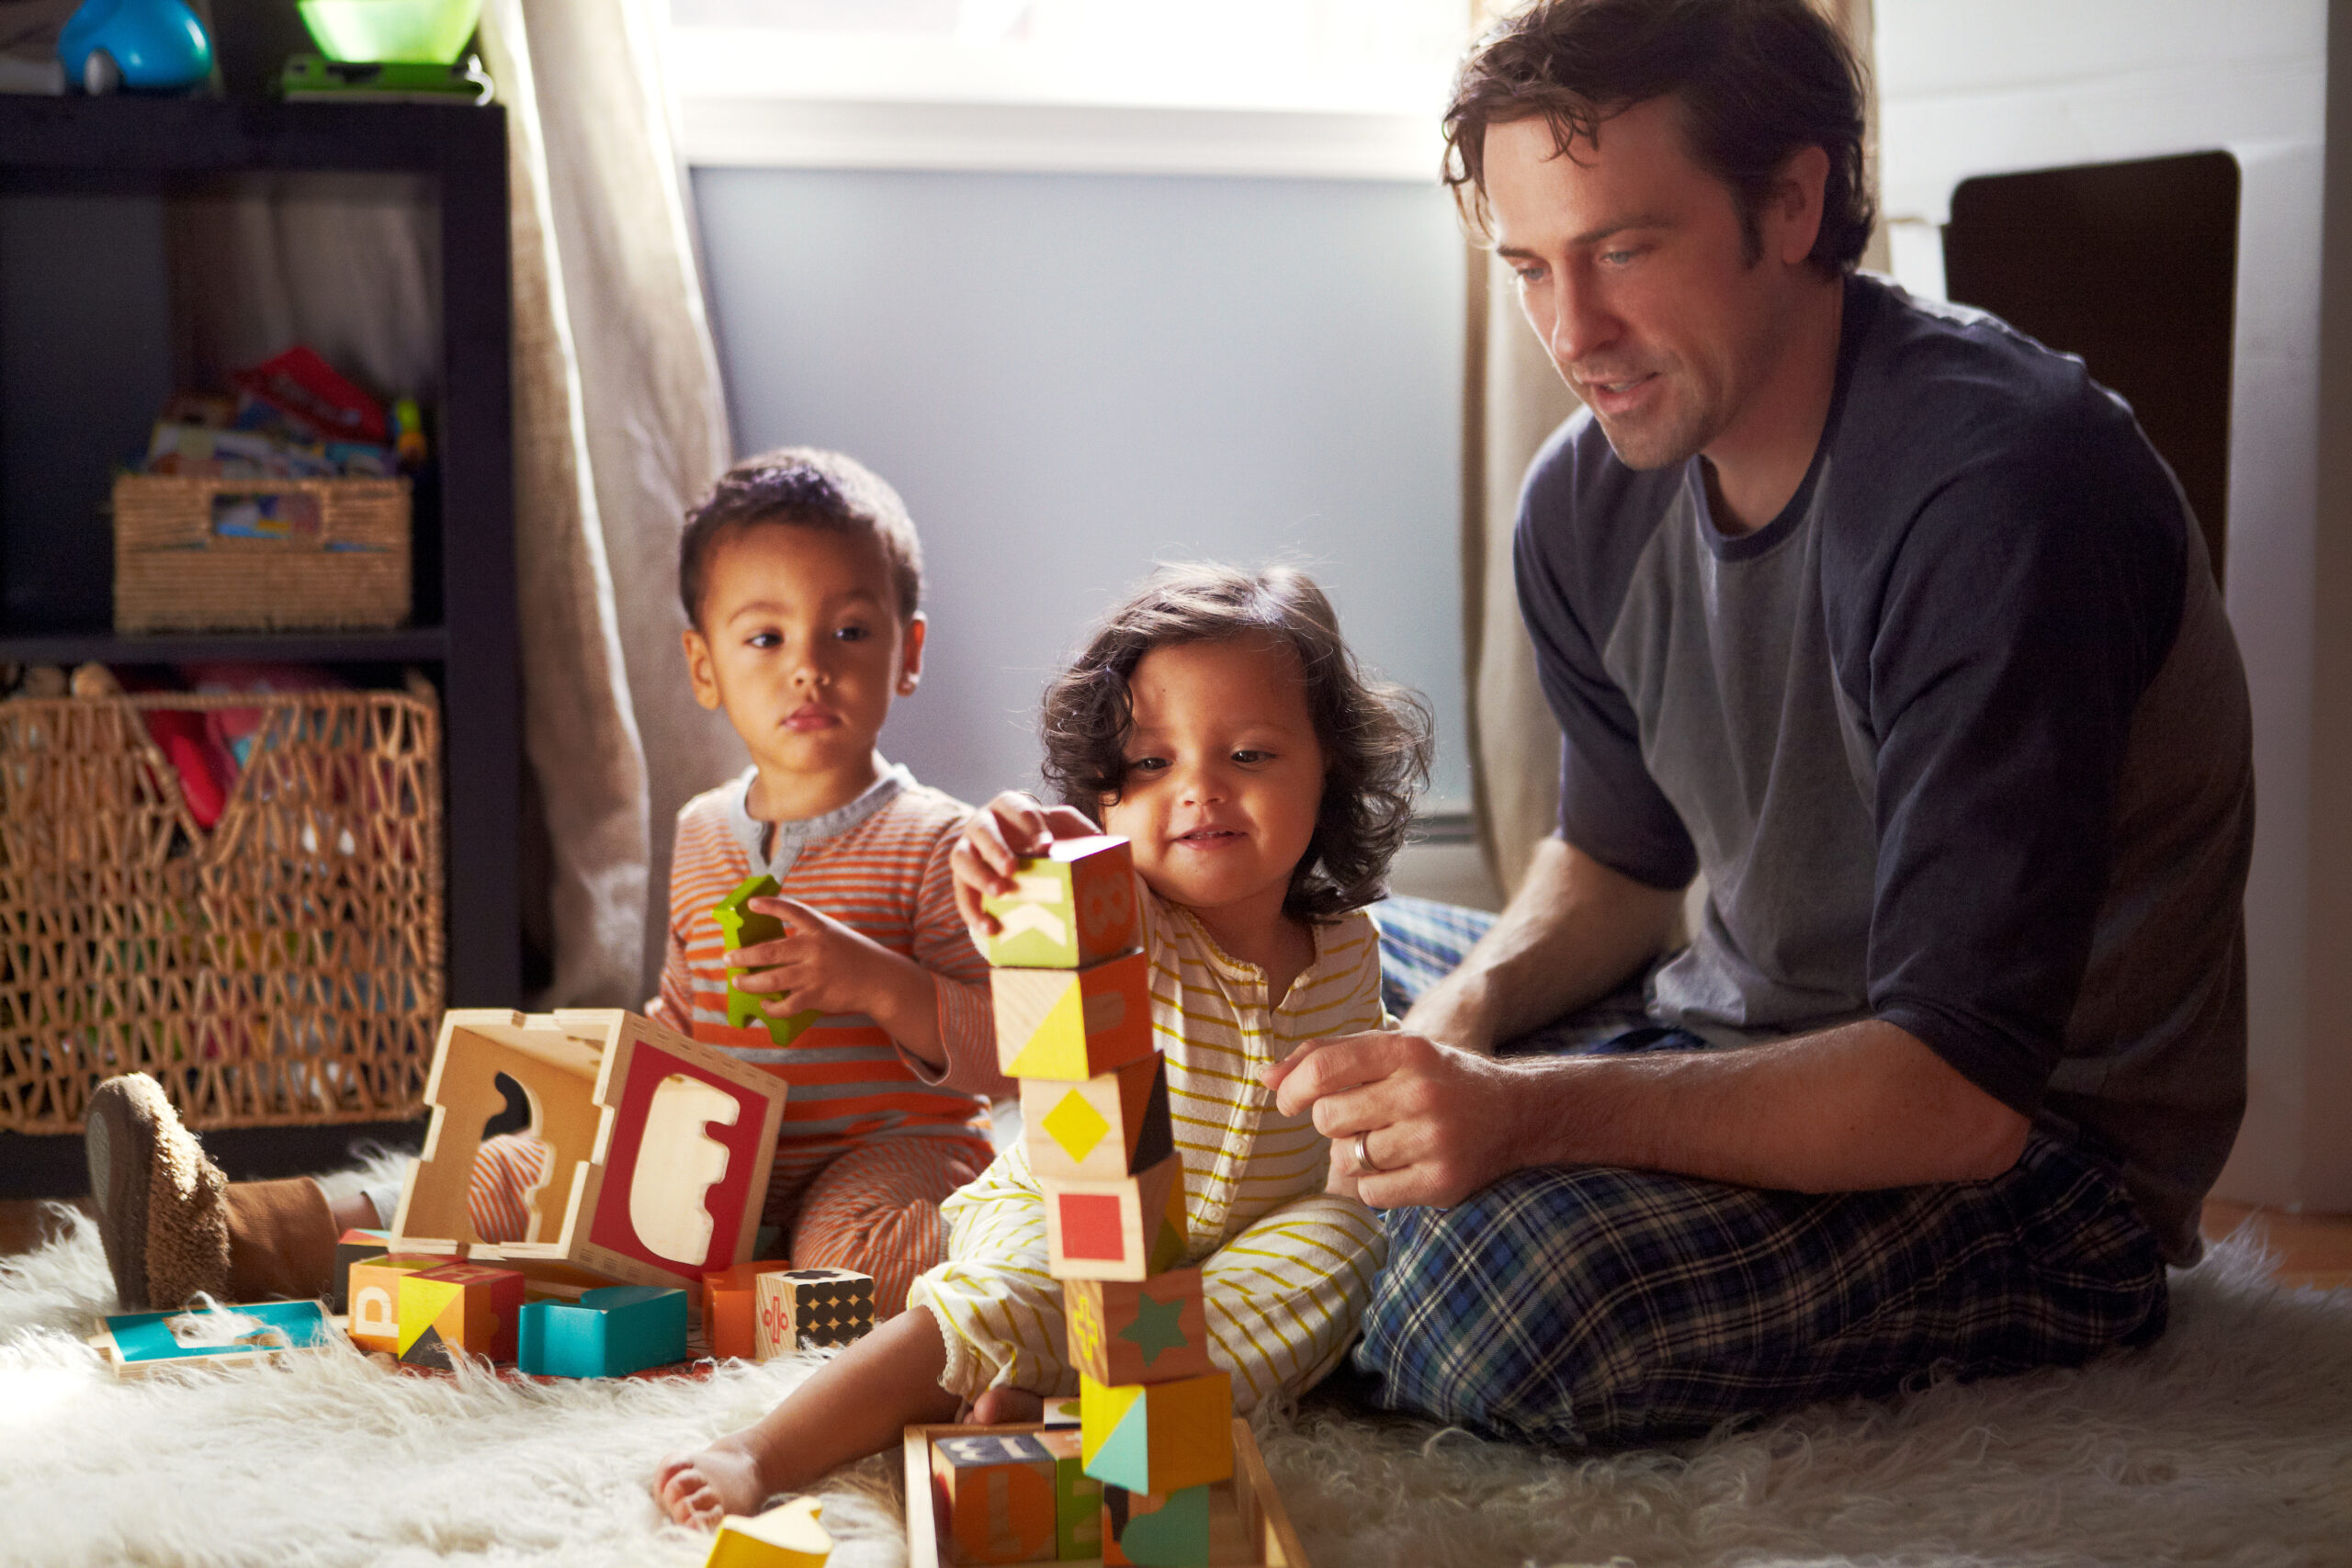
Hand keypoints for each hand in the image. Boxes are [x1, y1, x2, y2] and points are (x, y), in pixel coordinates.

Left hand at [728, 895, 913, 1020]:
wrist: (880, 979)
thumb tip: (769, 946)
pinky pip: (786, 1005)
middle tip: (728, 957)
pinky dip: (771, 1006)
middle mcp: (815, 949)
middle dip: (743, 955)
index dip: (770, 905)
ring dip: (749, 982)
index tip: (751, 903)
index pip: (792, 910)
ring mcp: (815, 973)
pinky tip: (764, 1003)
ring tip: (738, 981)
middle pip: (770, 950)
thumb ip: (807, 935)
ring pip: (771, 979)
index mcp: (820, 928)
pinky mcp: (817, 996)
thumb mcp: (832, 934)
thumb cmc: (852, 955)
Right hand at [949, 791, 1101, 937]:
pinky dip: (973, 912)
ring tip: (999, 893)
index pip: (1016, 808)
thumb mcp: (1064, 827)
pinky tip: (990, 928)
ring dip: (979, 875)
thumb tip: (1102, 844)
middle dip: (996, 848)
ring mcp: (968, 850)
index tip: (1045, 845)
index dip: (1029, 825)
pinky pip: (961, 895)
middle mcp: (983, 824)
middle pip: (983, 830)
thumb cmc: (1043, 838)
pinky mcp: (962, 879)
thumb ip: (1080, 829)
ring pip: (961, 858)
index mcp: (1009, 807)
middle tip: (1012, 868)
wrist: (1019, 856)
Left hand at [1261, 1030, 1529, 1208]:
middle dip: (1330, 1124)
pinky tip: (1401, 1166)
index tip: (1286, 1100)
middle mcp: (1421, 1092)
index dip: (1292, 1087)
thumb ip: (1327, 1055)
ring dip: (1354, 1155)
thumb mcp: (1392, 1051)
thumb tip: (1265, 1078)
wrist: (1518, 1113)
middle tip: (1357, 1120)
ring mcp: (1434, 1140)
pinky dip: (1375, 1184)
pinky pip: (1371, 1193)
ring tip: (1388, 1141)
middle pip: (1328, 1119)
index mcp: (1406, 1050)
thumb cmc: (1437, 1078)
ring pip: (1347, 1159)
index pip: (1324, 1067)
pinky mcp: (1443, 1182)